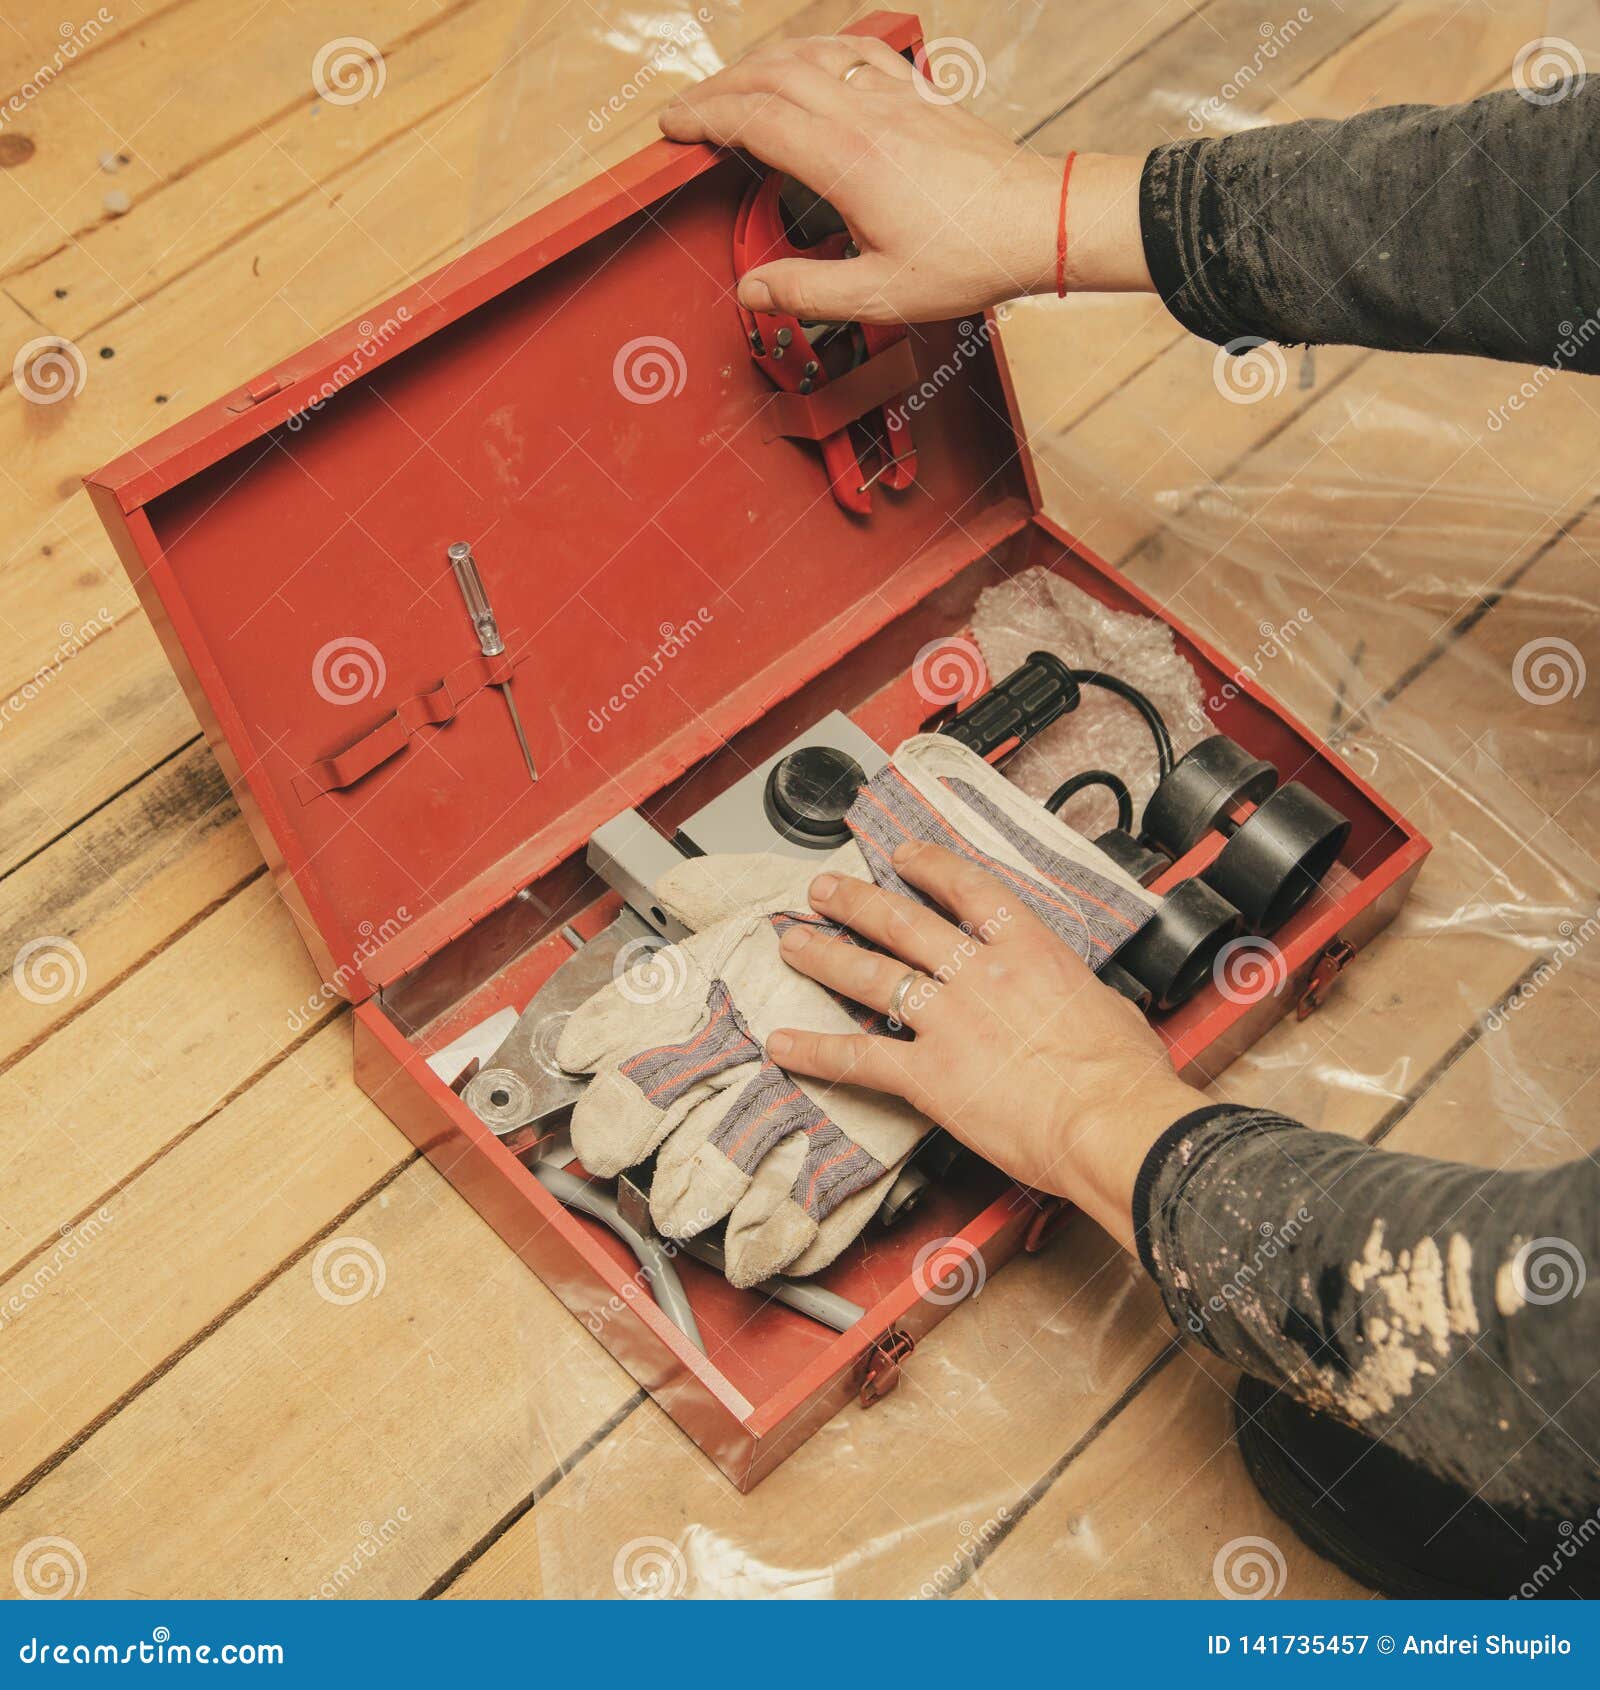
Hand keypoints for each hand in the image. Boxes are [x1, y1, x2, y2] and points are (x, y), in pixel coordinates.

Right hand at [658, 34, 1150, 323]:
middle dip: (717, 86)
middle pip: (771, 74)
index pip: (754, 120)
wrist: (1038, 222)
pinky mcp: (918, 97)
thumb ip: (809, 292)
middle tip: (687, 108)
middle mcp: (866, 117)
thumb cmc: (971, 256)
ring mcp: (893, 99)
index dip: (704, 118)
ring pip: (810, 53)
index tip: (674, 129)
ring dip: (760, 62)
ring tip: (731, 83)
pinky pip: (855, 52)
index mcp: (847, 162)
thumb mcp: (881, 296)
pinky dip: (816, 49)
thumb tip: (754, 291)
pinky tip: (808, 59)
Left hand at [764, 841, 1201, 1248]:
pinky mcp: (929, 1075)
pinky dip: (817, 1049)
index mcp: (1030, 950)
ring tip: (793, 943)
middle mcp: (980, 974)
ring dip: (825, 956)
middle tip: (823, 890)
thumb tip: (1072, 1000)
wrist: (1112, 1121)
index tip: (901, 853)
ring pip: (871, 975)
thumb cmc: (1125, 1074)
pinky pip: (860, 1056)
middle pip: (903, 922)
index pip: (968, 889)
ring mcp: (949, 1021)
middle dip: (855, 902)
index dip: (929, 865)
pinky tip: (786, 1043)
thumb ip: (1071, 994)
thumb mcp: (1109, 1006)